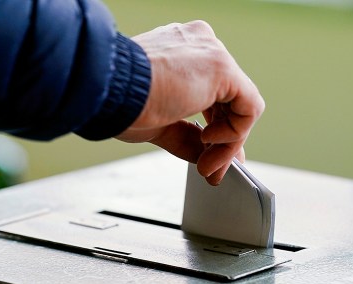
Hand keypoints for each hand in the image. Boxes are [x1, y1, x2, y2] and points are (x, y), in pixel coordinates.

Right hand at [116, 21, 264, 184]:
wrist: (105, 90)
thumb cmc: (117, 100)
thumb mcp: (159, 123)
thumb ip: (188, 137)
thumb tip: (208, 158)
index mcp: (181, 52)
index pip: (211, 94)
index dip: (212, 128)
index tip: (206, 156)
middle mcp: (200, 46)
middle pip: (228, 101)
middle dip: (222, 141)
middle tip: (210, 169)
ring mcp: (212, 53)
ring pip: (240, 106)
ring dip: (227, 143)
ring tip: (208, 165)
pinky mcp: (222, 67)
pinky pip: (248, 107)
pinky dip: (235, 133)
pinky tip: (210, 142)